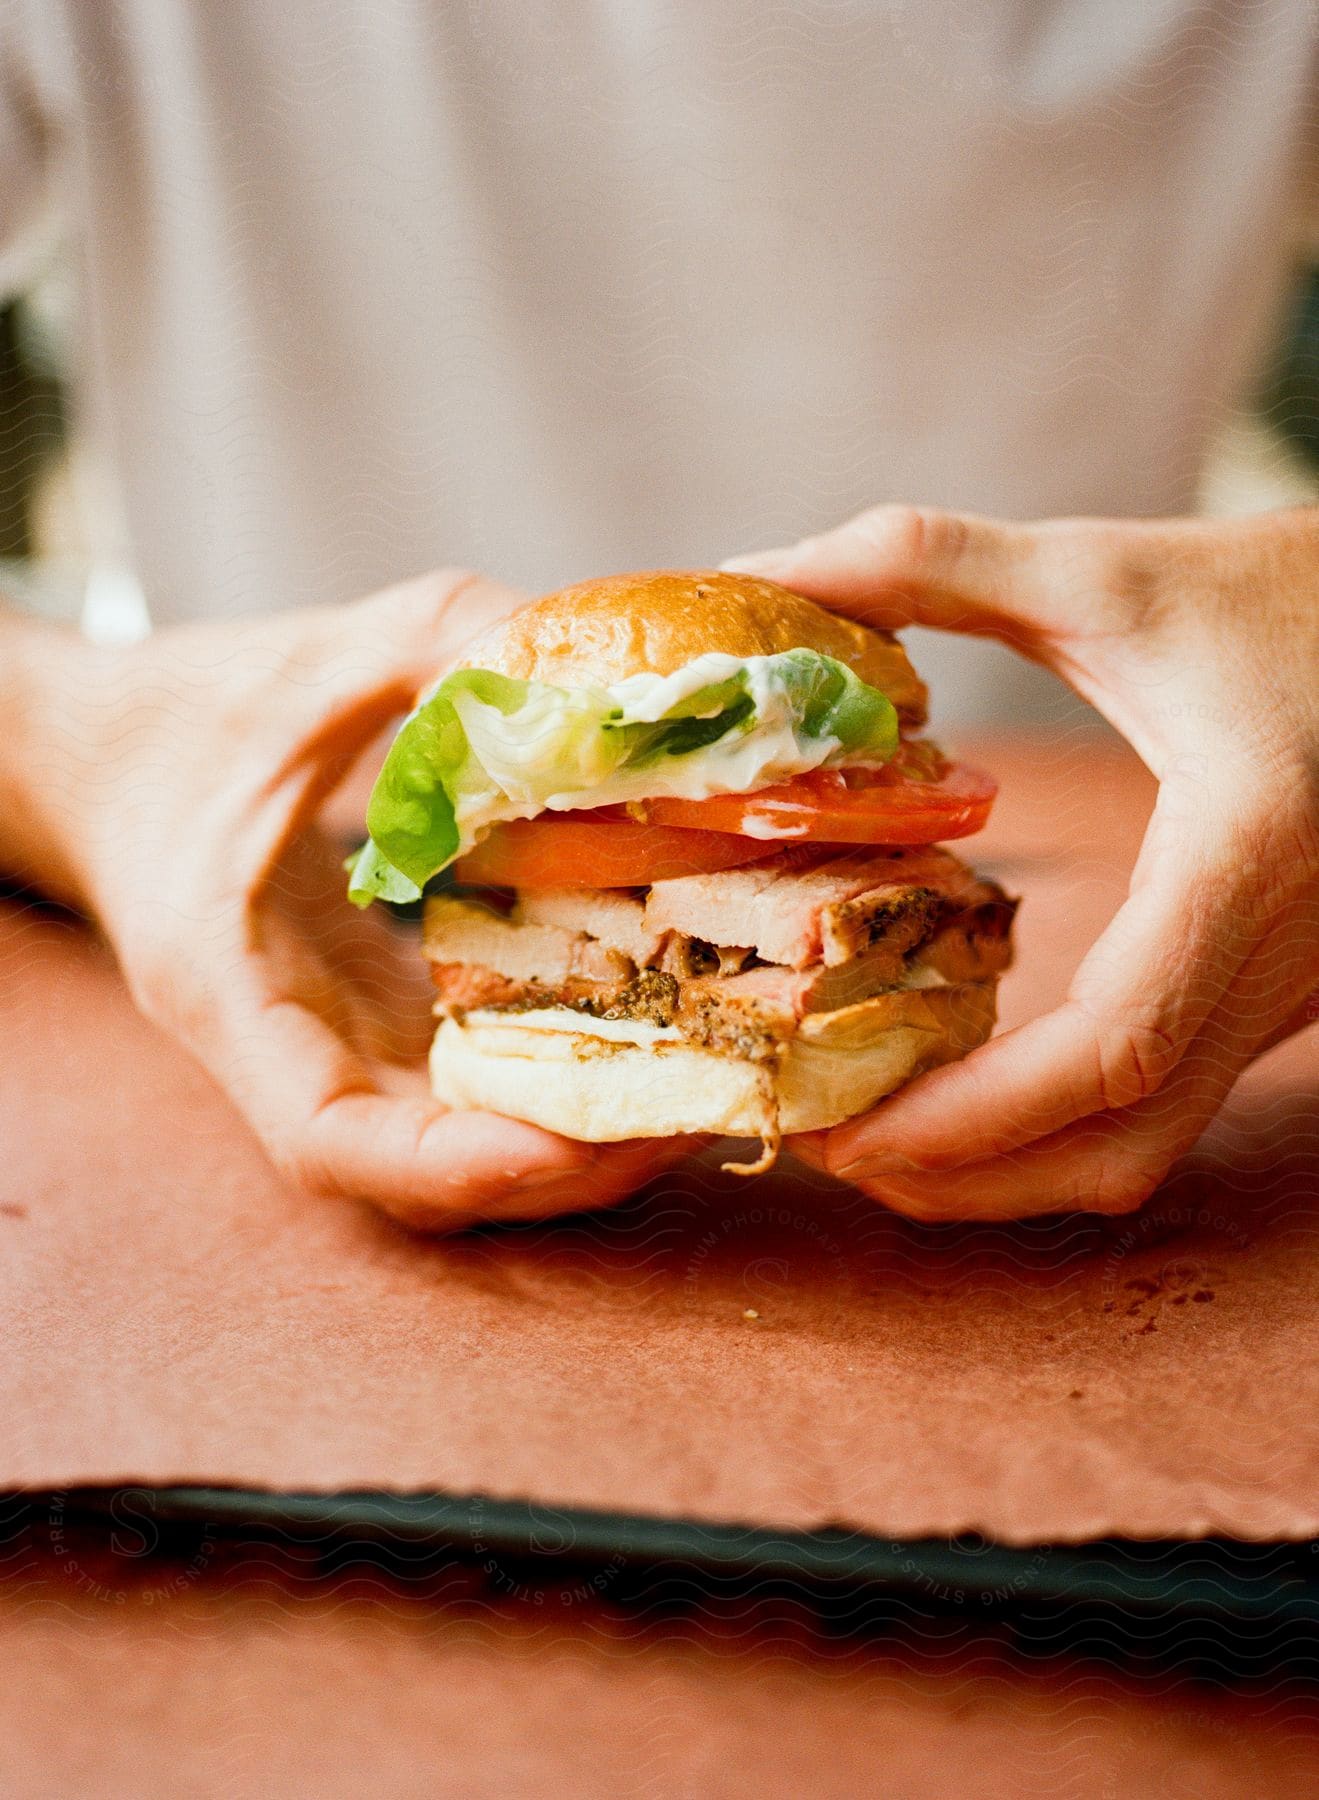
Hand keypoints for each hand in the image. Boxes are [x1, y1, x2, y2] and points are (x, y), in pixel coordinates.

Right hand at [7, 572, 667, 1229]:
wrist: (110, 753)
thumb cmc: (185, 714)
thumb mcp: (309, 661)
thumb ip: (441, 644)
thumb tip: (599, 667)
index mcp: (231, 990)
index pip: (330, 1144)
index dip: (460, 1164)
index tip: (577, 1140)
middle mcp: (291, 1050)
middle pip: (428, 1174)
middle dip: (565, 1165)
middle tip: (703, 1108)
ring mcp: (339, 1049)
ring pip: (463, 1144)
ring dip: (583, 1138)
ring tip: (709, 1080)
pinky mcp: (381, 1026)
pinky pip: (477, 1084)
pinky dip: (566, 1078)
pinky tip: (660, 1030)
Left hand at [726, 506, 1318, 1218]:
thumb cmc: (1275, 594)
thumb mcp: (1103, 572)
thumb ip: (929, 560)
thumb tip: (760, 572)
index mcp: (1248, 851)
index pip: (1116, 1040)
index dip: (972, 1113)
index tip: (844, 1130)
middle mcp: (1286, 956)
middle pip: (1121, 1143)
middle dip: (962, 1175)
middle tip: (821, 1146)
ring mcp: (1288, 995)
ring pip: (1145, 1151)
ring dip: (1003, 1174)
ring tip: (869, 1136)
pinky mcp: (1270, 1001)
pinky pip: (1162, 1111)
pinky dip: (1051, 1135)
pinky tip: (958, 1091)